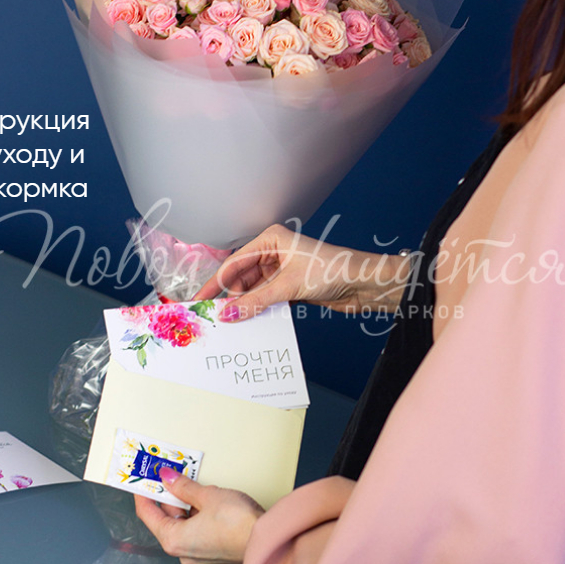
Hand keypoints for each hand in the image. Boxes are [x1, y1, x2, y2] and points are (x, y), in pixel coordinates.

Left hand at [134, 469, 264, 563]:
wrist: (266, 541)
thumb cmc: (237, 523)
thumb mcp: (207, 496)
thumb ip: (184, 487)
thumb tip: (168, 478)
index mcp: (174, 540)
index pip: (148, 516)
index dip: (144, 495)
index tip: (143, 481)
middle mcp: (184, 554)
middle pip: (168, 521)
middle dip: (170, 498)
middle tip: (171, 477)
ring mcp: (201, 558)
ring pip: (186, 527)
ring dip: (188, 507)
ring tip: (195, 487)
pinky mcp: (217, 556)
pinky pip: (201, 534)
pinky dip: (201, 518)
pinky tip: (211, 504)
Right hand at [195, 224, 409, 319]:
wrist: (364, 283)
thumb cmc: (333, 269)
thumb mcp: (289, 285)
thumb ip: (256, 301)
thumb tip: (228, 314)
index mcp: (271, 240)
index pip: (235, 263)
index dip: (216, 282)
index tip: (200, 299)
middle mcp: (275, 253)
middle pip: (242, 278)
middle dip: (229, 297)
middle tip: (213, 316)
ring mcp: (283, 272)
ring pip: (254, 291)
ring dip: (245, 307)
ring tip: (231, 323)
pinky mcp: (291, 288)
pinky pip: (268, 301)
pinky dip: (260, 311)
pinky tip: (251, 323)